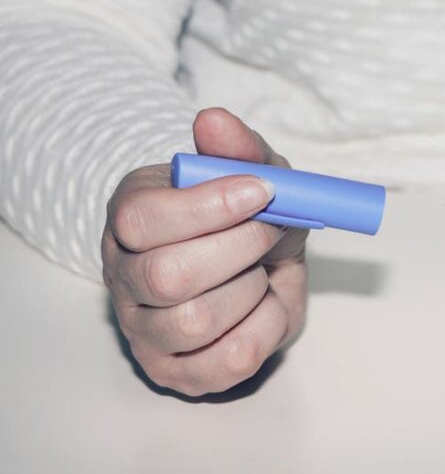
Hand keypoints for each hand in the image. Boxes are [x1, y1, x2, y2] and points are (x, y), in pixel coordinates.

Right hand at [102, 108, 308, 396]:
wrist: (265, 265)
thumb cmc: (250, 214)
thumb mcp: (253, 171)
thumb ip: (237, 147)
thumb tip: (213, 121)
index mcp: (130, 217)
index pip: (141, 218)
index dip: (209, 206)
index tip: (261, 191)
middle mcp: (124, 276)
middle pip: (168, 276)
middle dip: (241, 248)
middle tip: (271, 230)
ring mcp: (146, 330)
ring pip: (197, 322)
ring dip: (253, 289)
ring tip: (260, 269)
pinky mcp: (178, 372)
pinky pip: (230, 360)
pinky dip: (267, 326)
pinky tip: (265, 303)